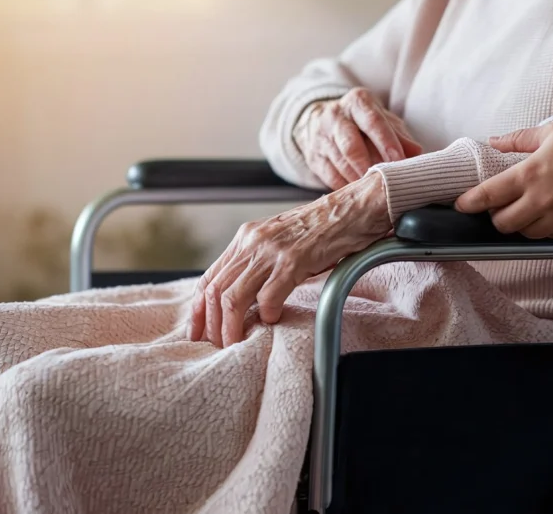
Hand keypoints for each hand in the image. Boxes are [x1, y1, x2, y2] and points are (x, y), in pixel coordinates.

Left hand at [190, 173, 391, 346]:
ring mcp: (272, 250)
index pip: (209, 277)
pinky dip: (267, 315)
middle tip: (215, 345)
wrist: (355, 207)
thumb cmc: (325, 228)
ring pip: (233, 297)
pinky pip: (268, 296)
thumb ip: (261, 261)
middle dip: (211, 324)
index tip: (197, 331)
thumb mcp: (282, 240)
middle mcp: (253, 241)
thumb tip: (249, 297)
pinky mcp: (293, 260)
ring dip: (231, 327)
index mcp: (247, 237)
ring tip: (235, 343)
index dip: (199, 308)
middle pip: (215, 290)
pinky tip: (273, 320)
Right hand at [298, 88, 421, 188]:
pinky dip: (346, 186)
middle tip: (384, 181)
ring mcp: (321, 137)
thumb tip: (417, 152)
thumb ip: (399, 135)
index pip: (373, 121)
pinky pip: (330, 176)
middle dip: (369, 165)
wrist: (320, 121)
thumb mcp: (382, 120)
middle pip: (351, 145)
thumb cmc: (361, 122)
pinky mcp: (313, 157)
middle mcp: (335, 116)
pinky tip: (359, 192)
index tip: (398, 160)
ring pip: (340, 163)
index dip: (387, 142)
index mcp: (357, 102)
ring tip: (374, 190)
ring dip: (359, 179)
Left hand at [454, 109, 552, 239]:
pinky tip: (547, 216)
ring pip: (528, 235)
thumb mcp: (552, 130)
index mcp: (532, 173)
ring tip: (524, 210)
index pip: (489, 196)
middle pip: (504, 224)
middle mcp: (545, 199)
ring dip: (520, 225)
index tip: (461, 205)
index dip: (469, 203)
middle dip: (495, 217)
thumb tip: (494, 141)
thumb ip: (519, 140)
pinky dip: (545, 230)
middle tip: (498, 206)